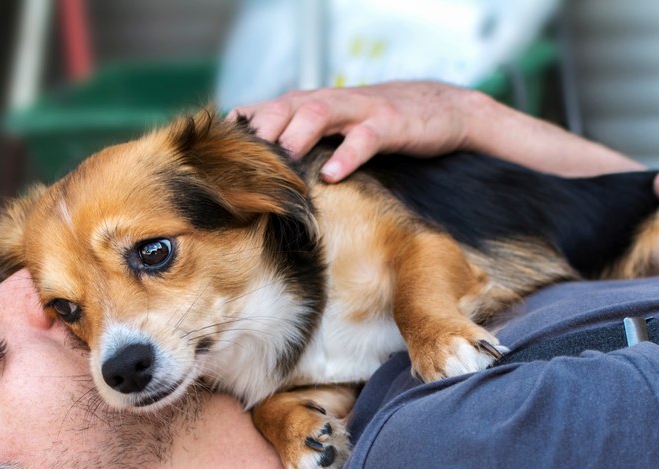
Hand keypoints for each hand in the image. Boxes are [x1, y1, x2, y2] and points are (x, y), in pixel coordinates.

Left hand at [231, 81, 488, 181]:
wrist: (443, 109)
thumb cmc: (381, 126)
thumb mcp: (338, 130)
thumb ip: (304, 142)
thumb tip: (265, 176)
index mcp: (314, 105)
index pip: (267, 110)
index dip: (241, 129)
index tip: (215, 157)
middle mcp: (332, 102)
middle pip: (284, 106)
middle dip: (259, 130)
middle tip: (238, 162)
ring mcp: (361, 110)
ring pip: (317, 112)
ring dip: (294, 136)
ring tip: (279, 164)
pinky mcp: (391, 124)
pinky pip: (364, 137)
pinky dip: (346, 154)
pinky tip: (332, 174)